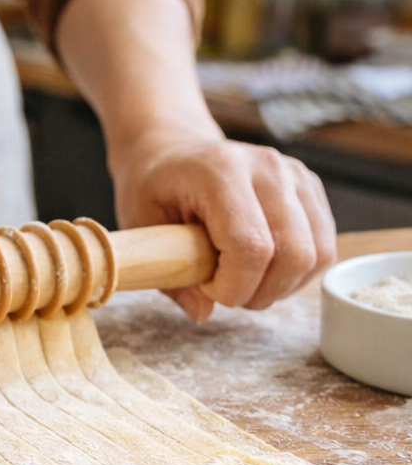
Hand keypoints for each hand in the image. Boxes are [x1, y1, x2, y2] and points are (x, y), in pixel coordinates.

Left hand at [109, 126, 336, 322]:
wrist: (173, 150)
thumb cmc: (152, 189)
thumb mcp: (141, 229)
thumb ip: (169, 275)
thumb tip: (204, 314)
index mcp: (221, 172)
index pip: (251, 247)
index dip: (233, 286)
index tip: (207, 289)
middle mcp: (268, 167)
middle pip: (294, 254)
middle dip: (260, 292)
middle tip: (227, 291)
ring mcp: (296, 175)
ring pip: (317, 254)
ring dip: (281, 286)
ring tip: (244, 280)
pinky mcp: (311, 189)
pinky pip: (325, 248)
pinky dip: (297, 274)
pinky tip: (264, 270)